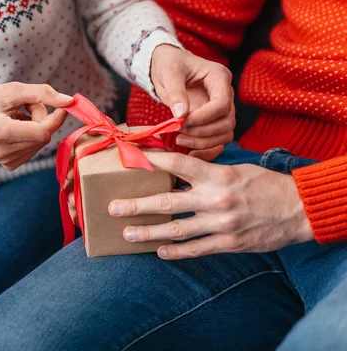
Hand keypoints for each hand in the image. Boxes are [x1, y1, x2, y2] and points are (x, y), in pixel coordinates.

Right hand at [0, 82, 72, 170]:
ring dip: (37, 127)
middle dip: (43, 119)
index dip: (55, 118)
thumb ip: (42, 93)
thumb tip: (69, 101)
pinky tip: (16, 128)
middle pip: (43, 137)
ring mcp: (5, 161)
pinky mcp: (9, 165)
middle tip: (28, 106)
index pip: (42, 132)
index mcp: (0, 132)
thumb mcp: (13, 90)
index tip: (61, 106)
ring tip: (18, 116)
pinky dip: (31, 136)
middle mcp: (2, 151)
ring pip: (40, 143)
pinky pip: (33, 149)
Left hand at [109, 152, 313, 258]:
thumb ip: (206, 171)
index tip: (129, 159)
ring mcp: (220, 223)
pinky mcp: (228, 242)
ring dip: (148, 232)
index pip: (177, 163)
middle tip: (113, 208)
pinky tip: (159, 251)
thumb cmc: (263, 184)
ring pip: (176, 229)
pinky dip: (175, 252)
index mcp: (217, 174)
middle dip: (136, 205)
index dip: (151, 160)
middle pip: (166, 201)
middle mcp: (215, 198)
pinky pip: (196, 249)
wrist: (297, 209)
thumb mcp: (235, 169)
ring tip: (127, 233)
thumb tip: (174, 171)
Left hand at [151, 45, 234, 160]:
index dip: (204, 117)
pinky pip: (217, 139)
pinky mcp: (212, 119)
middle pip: (227, 121)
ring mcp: (220, 108)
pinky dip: (205, 147)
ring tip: (180, 140)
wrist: (166, 66)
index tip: (183, 122)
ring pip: (225, 133)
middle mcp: (225, 93)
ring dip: (204, 142)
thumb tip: (181, 114)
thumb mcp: (169, 72)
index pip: (223, 103)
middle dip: (203, 132)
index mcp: (219, 77)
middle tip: (179, 132)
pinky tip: (187, 148)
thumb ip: (175, 92)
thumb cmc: (169, 63)